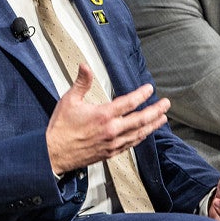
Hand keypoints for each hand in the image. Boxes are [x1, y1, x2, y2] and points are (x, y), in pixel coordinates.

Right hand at [45, 64, 169, 174]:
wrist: (54, 153)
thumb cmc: (60, 128)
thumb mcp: (69, 100)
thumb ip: (81, 82)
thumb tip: (85, 66)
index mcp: (103, 115)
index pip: (129, 103)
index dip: (141, 94)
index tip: (149, 89)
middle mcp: (111, 130)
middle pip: (140, 119)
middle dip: (155, 110)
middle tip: (165, 104)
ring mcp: (112, 143)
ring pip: (139, 133)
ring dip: (152, 125)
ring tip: (162, 119)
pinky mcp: (110, 152)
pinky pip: (131, 144)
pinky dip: (140, 137)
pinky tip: (144, 134)